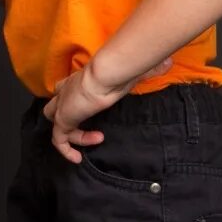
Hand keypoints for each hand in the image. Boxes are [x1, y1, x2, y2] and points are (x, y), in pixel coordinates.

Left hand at [43, 57, 172, 162]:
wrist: (106, 75)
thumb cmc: (118, 71)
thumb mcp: (134, 71)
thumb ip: (148, 69)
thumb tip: (167, 64)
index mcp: (80, 80)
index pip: (64, 87)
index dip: (69, 97)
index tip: (87, 106)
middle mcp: (67, 91)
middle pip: (54, 106)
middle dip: (64, 118)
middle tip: (85, 128)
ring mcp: (63, 106)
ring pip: (57, 124)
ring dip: (75, 136)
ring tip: (98, 138)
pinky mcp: (63, 119)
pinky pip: (58, 140)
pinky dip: (67, 150)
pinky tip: (78, 158)